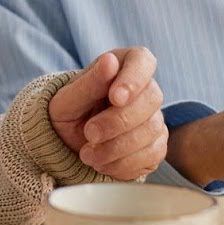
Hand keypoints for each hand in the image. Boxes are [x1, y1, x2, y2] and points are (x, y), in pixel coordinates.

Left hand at [48, 48, 167, 179]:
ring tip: (88, 154)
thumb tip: (110, 61)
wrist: (67, 141)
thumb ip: (90, 82)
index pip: (142, 61)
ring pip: (152, 130)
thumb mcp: (68, 99)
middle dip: (118, 121)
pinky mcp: (156, 146)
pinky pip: (152, 155)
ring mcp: (154, 118)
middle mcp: (144, 89)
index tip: (116, 98)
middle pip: (152, 99)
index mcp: (123, 66)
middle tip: (90, 133)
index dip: (133, 79)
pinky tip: (102, 163)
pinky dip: (123, 164)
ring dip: (117, 147)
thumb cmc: (68, 113)